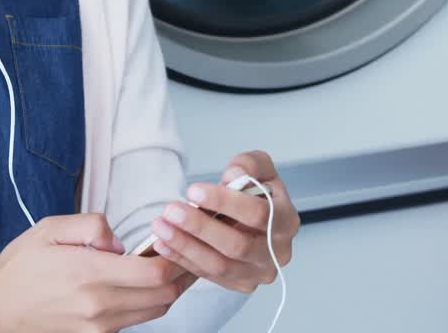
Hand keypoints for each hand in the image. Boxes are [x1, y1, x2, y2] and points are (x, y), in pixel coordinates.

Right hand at [0, 213, 193, 332]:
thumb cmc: (20, 266)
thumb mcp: (50, 228)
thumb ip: (92, 226)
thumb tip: (120, 242)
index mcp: (89, 272)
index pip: (154, 271)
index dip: (175, 255)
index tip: (176, 238)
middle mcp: (99, 304)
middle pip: (164, 294)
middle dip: (181, 272)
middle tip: (185, 250)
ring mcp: (99, 325)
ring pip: (156, 310)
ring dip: (168, 289)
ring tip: (170, 264)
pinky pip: (136, 320)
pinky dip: (149, 302)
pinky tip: (145, 283)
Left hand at [147, 151, 300, 292]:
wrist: (255, 219)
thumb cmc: (257, 194)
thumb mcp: (260, 168)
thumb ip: (249, 164)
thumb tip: (234, 176)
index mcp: (287, 220)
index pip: (259, 213)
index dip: (225, 202)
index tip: (194, 190)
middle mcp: (278, 252)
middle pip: (237, 245)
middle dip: (200, 227)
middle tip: (171, 211)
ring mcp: (258, 272)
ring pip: (220, 265)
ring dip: (186, 246)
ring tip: (161, 227)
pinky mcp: (239, 283)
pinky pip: (208, 275)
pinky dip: (183, 259)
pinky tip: (163, 244)